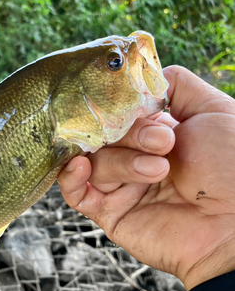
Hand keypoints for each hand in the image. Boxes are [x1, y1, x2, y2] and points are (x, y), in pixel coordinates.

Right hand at [58, 66, 234, 290]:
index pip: (117, 109)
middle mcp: (134, 156)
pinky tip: (80, 165)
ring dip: (122, 162)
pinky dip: (71, 177)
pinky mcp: (110, 214)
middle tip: (164, 143)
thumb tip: (138, 76)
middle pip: (101, 133)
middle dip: (130, 135)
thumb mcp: (213, 109)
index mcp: (154, 132)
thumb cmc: (233, 166)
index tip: (139, 108)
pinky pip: (75, 193)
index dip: (123, 106)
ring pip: (92, 160)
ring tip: (159, 171)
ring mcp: (121, 186)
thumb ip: (176, 84)